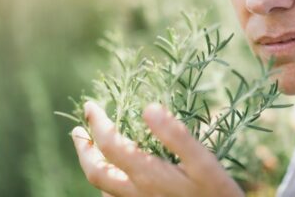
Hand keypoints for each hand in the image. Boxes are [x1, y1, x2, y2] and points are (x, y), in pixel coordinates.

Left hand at [72, 101, 244, 196]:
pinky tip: (115, 171)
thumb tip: (148, 108)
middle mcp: (137, 192)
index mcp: (148, 174)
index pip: (110, 144)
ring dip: (91, 164)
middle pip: (95, 172)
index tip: (91, 105)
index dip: (97, 122)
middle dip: (82, 148)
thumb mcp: (204, 161)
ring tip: (91, 146)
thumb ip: (177, 135)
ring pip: (102, 187)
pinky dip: (106, 181)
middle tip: (78, 128)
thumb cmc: (216, 192)